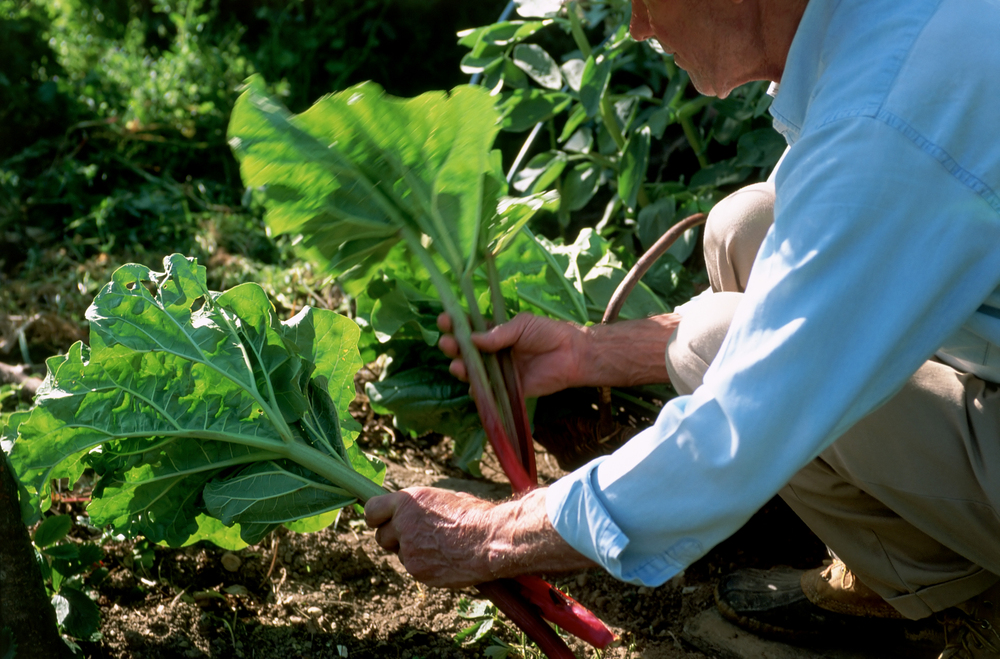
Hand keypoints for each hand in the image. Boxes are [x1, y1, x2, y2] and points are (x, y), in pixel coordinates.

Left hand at [364, 487, 595, 588]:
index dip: (377, 516)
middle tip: (416, 536)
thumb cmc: (475, 515)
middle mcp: (403, 524)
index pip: (371, 510)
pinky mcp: (417, 571)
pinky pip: (414, 568)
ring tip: (438, 546)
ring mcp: (408, 550)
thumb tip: (410, 511)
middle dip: (394, 538)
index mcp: (408, 500)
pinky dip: (425, 566)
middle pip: (381, 536)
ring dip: (411, 552)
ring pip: (399, 554)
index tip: (384, 519)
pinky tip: (445, 559)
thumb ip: (420, 507)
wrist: (491, 540)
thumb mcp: (444, 498)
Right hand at [437, 312, 584, 397]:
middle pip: (466, 351)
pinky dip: (479, 391)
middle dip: (453, 346)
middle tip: (447, 343)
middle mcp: (492, 352)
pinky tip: (473, 386)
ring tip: (457, 364)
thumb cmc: (548, 333)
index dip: (455, 324)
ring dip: (461, 368)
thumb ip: (499, 333)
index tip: (444, 320)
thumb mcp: (522, 325)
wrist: (572, 354)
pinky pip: (489, 392)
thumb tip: (472, 339)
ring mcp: (498, 371)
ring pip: (473, 372)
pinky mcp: (507, 389)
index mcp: (494, 333)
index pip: (469, 328)